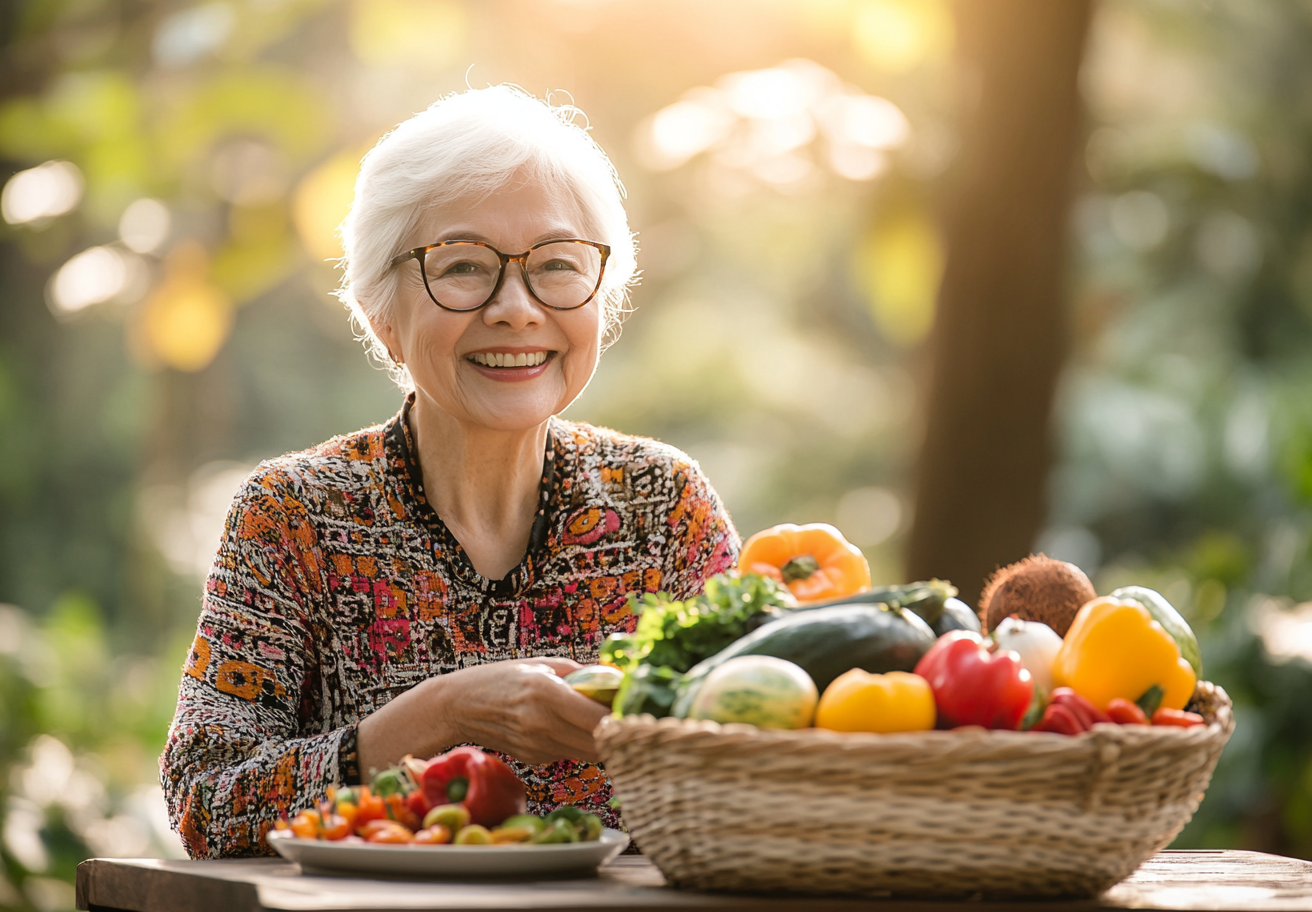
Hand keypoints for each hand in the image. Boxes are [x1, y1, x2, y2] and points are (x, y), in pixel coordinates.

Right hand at [356, 658, 610, 772]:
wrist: (459, 706)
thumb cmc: (503, 678)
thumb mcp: (542, 664)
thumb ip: (581, 673)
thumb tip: (618, 678)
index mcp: (546, 693)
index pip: (599, 719)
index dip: (624, 719)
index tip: (638, 708)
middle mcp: (543, 724)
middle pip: (600, 742)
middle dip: (620, 732)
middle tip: (633, 716)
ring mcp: (538, 746)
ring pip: (589, 752)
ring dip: (604, 740)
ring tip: (608, 719)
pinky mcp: (535, 758)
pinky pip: (571, 753)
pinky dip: (581, 743)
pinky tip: (573, 727)